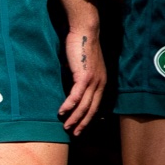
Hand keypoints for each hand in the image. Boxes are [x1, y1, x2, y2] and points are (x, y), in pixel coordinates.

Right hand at [57, 14, 105, 132]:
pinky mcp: (84, 76)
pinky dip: (69, 105)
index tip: (82, 126)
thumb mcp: (83, 66)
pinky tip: (62, 112)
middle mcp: (100, 83)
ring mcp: (93, 81)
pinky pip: (76, 95)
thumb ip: (79, 77)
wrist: (85, 31)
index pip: (96, 104)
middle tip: (74, 133)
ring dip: (75, 118)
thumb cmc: (82, 47)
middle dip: (83, 123)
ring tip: (67, 127)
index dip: (89, 117)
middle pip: (92, 109)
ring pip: (84, 105)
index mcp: (102, 82)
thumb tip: (71, 86)